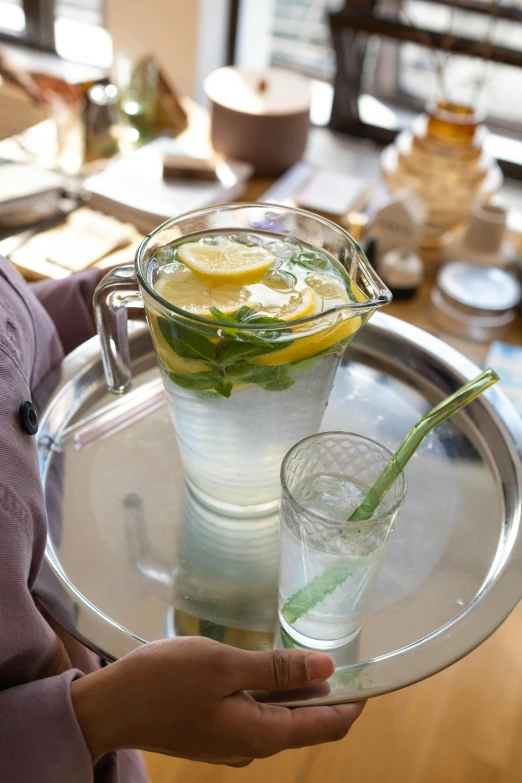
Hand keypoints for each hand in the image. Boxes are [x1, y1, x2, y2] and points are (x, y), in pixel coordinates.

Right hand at [71, 637, 363, 766]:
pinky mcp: (216, 731)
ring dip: (298, 690)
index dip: (354, 701)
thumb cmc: (166, 680)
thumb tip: (329, 667)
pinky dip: (272, 692)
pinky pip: (257, 714)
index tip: (371, 673)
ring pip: (281, 717)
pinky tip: (266, 667)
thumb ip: (279, 670)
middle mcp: (253, 747)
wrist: (111, 705)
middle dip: (328, 691)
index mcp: (262, 734)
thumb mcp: (227, 666)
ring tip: (306, 653)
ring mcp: (233, 742)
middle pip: (307, 722)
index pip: (327, 726)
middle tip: (339, 650)